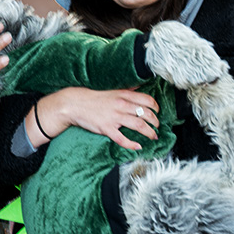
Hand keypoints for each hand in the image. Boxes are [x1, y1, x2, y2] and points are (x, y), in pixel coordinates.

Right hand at [25, 87, 159, 149]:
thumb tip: (140, 86)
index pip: (147, 100)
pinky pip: (122, 139)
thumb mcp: (113, 90)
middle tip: (158, 126)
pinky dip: (132, 144)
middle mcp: (121, 106)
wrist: (75, 104)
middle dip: (155, 122)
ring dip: (149, 132)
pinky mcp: (107, 129)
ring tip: (154, 136)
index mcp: (123, 95)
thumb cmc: (94, 97)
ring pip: (138, 126)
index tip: (158, 112)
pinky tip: (138, 146)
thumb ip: (128, 90)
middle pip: (146, 114)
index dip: (156, 107)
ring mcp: (114, 118)